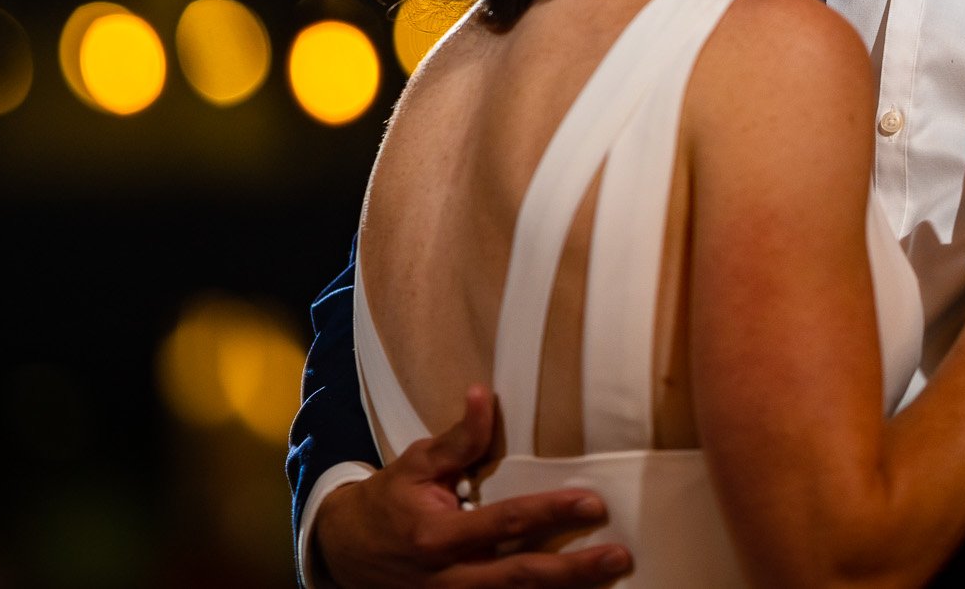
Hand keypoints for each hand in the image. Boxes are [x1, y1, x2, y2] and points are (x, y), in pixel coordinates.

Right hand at [315, 386, 631, 588]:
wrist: (344, 553)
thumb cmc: (388, 501)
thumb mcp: (416, 463)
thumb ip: (458, 438)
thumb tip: (485, 395)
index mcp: (437, 536)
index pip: (505, 522)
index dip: (550, 513)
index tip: (592, 503)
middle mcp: (447, 578)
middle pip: (520, 578)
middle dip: (573, 571)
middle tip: (620, 556)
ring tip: (609, 577)